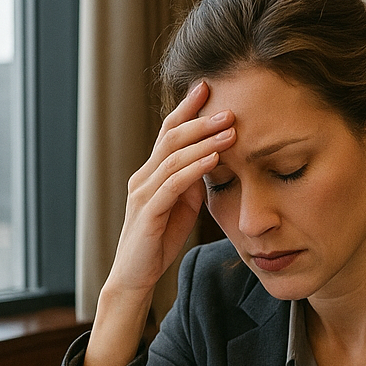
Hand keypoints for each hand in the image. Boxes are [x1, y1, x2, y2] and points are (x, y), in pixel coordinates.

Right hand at [82, 82, 235, 365]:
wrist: (135, 278)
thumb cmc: (158, 242)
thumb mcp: (182, 206)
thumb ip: (192, 183)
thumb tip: (212, 160)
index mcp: (151, 173)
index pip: (168, 131)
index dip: (187, 108)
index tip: (209, 87)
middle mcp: (143, 177)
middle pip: (171, 137)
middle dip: (201, 119)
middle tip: (229, 106)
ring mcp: (143, 193)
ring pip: (173, 157)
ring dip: (204, 141)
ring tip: (230, 128)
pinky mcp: (147, 213)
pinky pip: (173, 185)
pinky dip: (194, 169)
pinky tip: (213, 159)